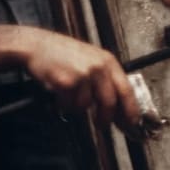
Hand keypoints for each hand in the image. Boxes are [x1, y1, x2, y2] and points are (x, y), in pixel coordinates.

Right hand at [20, 27, 139, 130]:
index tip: (132, 123)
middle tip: (101, 124)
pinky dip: (63, 104)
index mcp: (108, 61)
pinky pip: (69, 104)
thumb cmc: (63, 53)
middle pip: (110, 102)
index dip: (131, 110)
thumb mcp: (92, 59)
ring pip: (86, 105)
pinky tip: (59, 92)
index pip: (126, 90)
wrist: (37, 45)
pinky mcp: (67, 82)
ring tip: (69, 95)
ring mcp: (83, 74)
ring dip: (77, 107)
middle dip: (105, 118)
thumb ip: (106, 79)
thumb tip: (118, 105)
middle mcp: (99, 67)